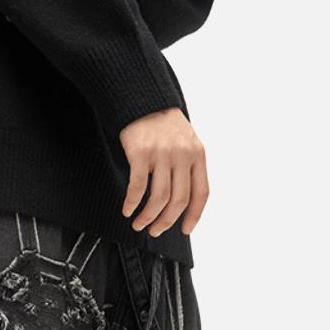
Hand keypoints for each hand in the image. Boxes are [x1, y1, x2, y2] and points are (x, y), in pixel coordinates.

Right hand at [119, 107, 208, 236]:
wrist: (143, 98)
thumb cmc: (163, 124)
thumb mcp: (186, 142)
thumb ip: (188, 167)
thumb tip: (181, 202)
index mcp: (198, 154)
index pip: (201, 193)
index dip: (194, 216)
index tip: (185, 229)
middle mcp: (182, 155)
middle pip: (178, 201)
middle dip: (166, 222)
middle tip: (155, 231)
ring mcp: (162, 153)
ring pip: (158, 198)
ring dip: (147, 217)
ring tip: (139, 224)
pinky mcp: (141, 152)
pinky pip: (137, 187)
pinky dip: (132, 203)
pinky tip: (128, 210)